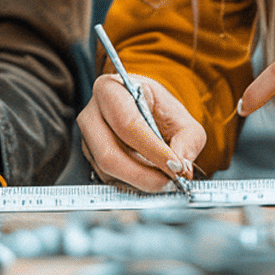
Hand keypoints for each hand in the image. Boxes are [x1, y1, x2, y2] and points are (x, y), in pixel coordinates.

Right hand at [77, 73, 204, 192]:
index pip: (128, 124)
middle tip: (169, 180)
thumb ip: (187, 141)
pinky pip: (109, 180)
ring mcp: (87, 140)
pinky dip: (133, 185)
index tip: (175, 166)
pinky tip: (151, 179)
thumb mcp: (182, 119)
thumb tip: (180, 168)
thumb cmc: (160, 111)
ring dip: (140, 182)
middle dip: (143, 174)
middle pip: (109, 154)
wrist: (146, 113)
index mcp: (110, 90)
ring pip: (108, 172)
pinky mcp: (91, 160)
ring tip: (165, 179)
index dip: (152, 150)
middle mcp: (91, 114)